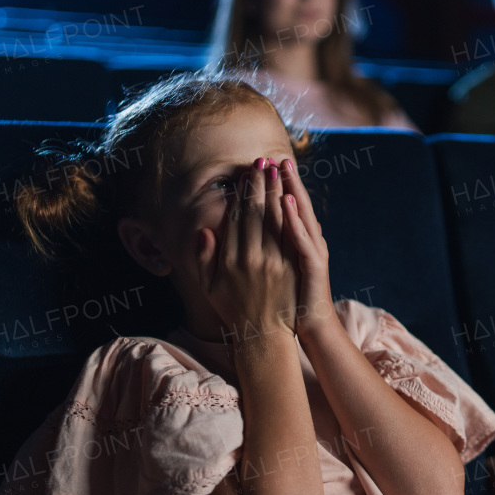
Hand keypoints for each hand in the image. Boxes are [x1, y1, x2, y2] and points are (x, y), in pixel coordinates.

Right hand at [196, 158, 298, 346]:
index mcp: (228, 259)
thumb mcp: (210, 286)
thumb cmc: (233, 308)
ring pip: (273, 218)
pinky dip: (289, 213)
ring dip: (274, 191)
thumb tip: (203, 231)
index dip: (240, 194)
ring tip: (277, 169)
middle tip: (262, 161)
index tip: (244, 175)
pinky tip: (290, 196)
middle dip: (259, 184)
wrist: (263, 334)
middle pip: (255, 212)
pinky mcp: (290, 267)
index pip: (235, 217)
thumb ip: (204, 259)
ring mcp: (272, 262)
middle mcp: (249, 258)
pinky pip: (290, 234)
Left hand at [279, 158, 334, 342]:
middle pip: (293, 205)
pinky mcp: (314, 265)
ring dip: (291, 190)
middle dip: (282, 181)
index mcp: (297, 241)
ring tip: (281, 169)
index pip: (283, 208)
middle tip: (272, 157)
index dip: (273, 187)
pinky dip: (295, 220)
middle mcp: (308, 241)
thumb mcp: (281, 266)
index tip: (261, 166)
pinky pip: (303, 239)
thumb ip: (275, 243)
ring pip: (300, 216)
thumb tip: (271, 223)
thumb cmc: (290, 298)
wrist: (310, 323)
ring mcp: (313, 251)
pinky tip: (286, 202)